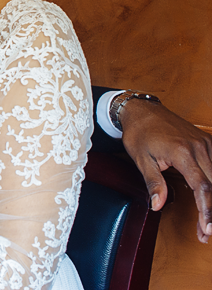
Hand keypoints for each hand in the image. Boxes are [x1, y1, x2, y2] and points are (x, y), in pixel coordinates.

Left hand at [120, 99, 211, 242]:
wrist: (142, 110)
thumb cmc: (139, 133)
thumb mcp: (141, 159)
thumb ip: (153, 183)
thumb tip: (157, 206)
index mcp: (183, 152)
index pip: (202, 188)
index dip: (207, 211)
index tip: (207, 229)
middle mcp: (199, 147)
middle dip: (211, 212)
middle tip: (205, 233)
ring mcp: (206, 144)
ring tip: (207, 222)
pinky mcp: (207, 142)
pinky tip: (210, 201)